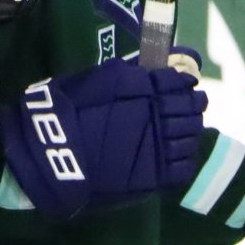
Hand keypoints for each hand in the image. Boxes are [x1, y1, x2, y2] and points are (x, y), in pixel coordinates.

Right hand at [0, 54, 207, 217]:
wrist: (51, 155)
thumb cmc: (66, 114)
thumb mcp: (93, 82)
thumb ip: (124, 75)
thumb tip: (147, 68)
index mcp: (142, 89)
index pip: (178, 81)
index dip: (184, 83)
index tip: (185, 85)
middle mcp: (156, 116)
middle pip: (191, 108)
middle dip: (193, 105)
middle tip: (191, 107)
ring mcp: (158, 147)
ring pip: (192, 136)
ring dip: (190, 132)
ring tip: (184, 132)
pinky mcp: (155, 176)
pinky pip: (183, 167)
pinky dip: (184, 159)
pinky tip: (175, 155)